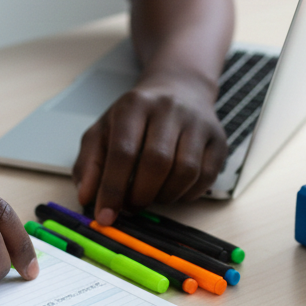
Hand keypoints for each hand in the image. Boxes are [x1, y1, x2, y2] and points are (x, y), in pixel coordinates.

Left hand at [73, 71, 227, 225]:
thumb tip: (87, 197)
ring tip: (152, 195)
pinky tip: (173, 190)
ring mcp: (199, 123)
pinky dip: (187, 194)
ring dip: (165, 196)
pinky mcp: (219, 139)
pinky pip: (206, 177)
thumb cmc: (136, 117)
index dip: (113, 189)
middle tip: (131, 206)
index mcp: (135, 105)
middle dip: (141, 195)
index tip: (105, 216)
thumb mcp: (103, 131)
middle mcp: (170, 109)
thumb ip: (89, 163)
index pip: (124, 152)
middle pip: (157, 162)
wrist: (179, 89)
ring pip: (186, 171)